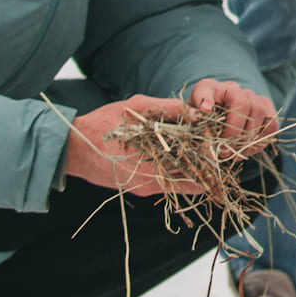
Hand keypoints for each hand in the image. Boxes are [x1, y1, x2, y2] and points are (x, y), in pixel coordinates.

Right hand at [61, 83, 276, 194]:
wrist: (71, 148)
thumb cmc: (103, 124)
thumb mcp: (136, 108)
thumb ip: (167, 109)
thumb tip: (195, 112)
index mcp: (152, 169)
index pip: (194, 174)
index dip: (212, 164)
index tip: (224, 152)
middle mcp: (151, 185)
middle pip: (190, 181)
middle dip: (206, 168)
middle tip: (223, 154)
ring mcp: (144, 188)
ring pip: (179, 183)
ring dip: (193, 171)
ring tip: (209, 154)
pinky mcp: (138, 187)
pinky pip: (166, 182)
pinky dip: (178, 172)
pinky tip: (185, 157)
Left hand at [186, 77, 279, 153]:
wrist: (219, 127)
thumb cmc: (201, 125)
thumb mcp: (188, 123)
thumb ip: (186, 118)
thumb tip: (195, 117)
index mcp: (207, 89)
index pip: (205, 89)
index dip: (205, 98)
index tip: (204, 111)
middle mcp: (231, 88)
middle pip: (241, 102)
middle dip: (234, 130)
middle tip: (223, 152)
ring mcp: (251, 96)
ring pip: (259, 110)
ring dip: (248, 137)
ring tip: (236, 154)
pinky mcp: (266, 108)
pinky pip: (271, 122)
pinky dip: (262, 139)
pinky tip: (248, 150)